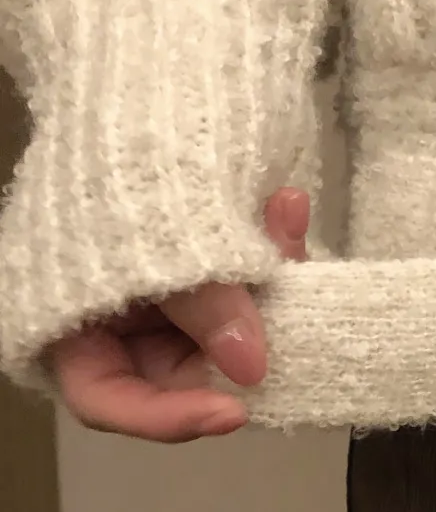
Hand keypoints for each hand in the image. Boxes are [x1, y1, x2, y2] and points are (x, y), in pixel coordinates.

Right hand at [45, 178, 308, 435]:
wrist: (121, 93)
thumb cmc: (110, 170)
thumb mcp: (149, 238)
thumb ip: (199, 303)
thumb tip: (253, 366)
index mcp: (70, 327)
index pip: (109, 400)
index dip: (169, 417)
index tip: (234, 411)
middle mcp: (114, 326)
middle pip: (178, 369)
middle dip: (240, 343)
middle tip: (289, 310)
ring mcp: (160, 300)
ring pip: (221, 327)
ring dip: (265, 287)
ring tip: (287, 224)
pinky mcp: (202, 271)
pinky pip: (239, 282)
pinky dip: (266, 252)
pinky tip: (287, 206)